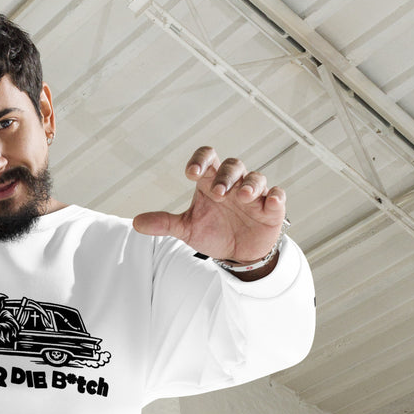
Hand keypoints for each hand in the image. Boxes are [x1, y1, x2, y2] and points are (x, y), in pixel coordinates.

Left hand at [132, 146, 285, 263]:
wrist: (236, 253)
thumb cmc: (213, 232)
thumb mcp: (187, 228)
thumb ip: (164, 223)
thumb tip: (136, 223)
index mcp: (211, 182)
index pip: (207, 159)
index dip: (200, 159)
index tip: (191, 172)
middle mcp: (233, 184)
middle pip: (232, 166)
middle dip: (225, 177)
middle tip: (218, 193)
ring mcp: (254, 195)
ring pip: (256, 177)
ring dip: (250, 184)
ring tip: (242, 196)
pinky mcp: (271, 208)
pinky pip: (277, 196)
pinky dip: (275, 197)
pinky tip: (269, 202)